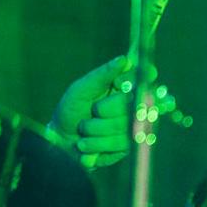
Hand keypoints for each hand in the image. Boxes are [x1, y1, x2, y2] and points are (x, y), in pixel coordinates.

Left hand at [50, 55, 132, 169]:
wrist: (61, 139)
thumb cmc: (72, 108)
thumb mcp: (82, 89)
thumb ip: (103, 75)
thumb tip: (124, 60)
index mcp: (126, 86)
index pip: (145, 76)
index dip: (135, 80)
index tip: (117, 83)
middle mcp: (135, 105)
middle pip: (134, 104)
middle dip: (104, 109)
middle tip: (92, 111)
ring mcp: (135, 127)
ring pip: (124, 126)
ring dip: (95, 129)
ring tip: (83, 129)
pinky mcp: (130, 147)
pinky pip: (119, 144)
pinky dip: (96, 144)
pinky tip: (85, 143)